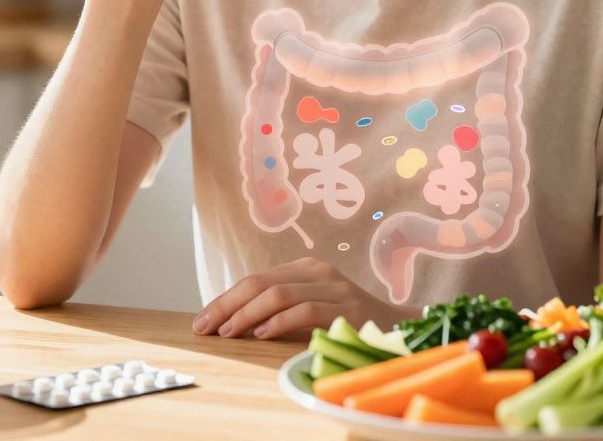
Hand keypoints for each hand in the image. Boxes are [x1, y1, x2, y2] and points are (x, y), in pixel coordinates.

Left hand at [192, 258, 415, 339]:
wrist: (400, 330)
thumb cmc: (348, 323)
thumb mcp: (312, 307)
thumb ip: (280, 307)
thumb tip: (229, 322)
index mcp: (306, 268)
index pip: (256, 279)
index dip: (225, 298)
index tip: (202, 320)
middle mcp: (319, 271)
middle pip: (260, 282)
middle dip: (226, 305)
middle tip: (204, 327)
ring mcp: (334, 288)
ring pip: (278, 294)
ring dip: (246, 315)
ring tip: (227, 332)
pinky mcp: (347, 308)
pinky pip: (304, 310)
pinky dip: (277, 322)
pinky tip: (260, 334)